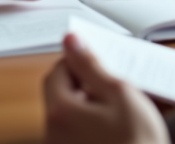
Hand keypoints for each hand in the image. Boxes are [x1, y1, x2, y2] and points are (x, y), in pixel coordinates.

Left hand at [44, 33, 169, 143]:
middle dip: (85, 84)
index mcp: (60, 111)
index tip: (99, 58)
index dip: (79, 60)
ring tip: (121, 110)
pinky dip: (94, 125)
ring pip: (71, 114)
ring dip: (91, 105)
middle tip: (113, 84)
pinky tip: (118, 129)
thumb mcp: (120, 94)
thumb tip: (72, 41)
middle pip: (61, 93)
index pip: (58, 70)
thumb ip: (92, 65)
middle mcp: (53, 132)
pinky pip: (77, 133)